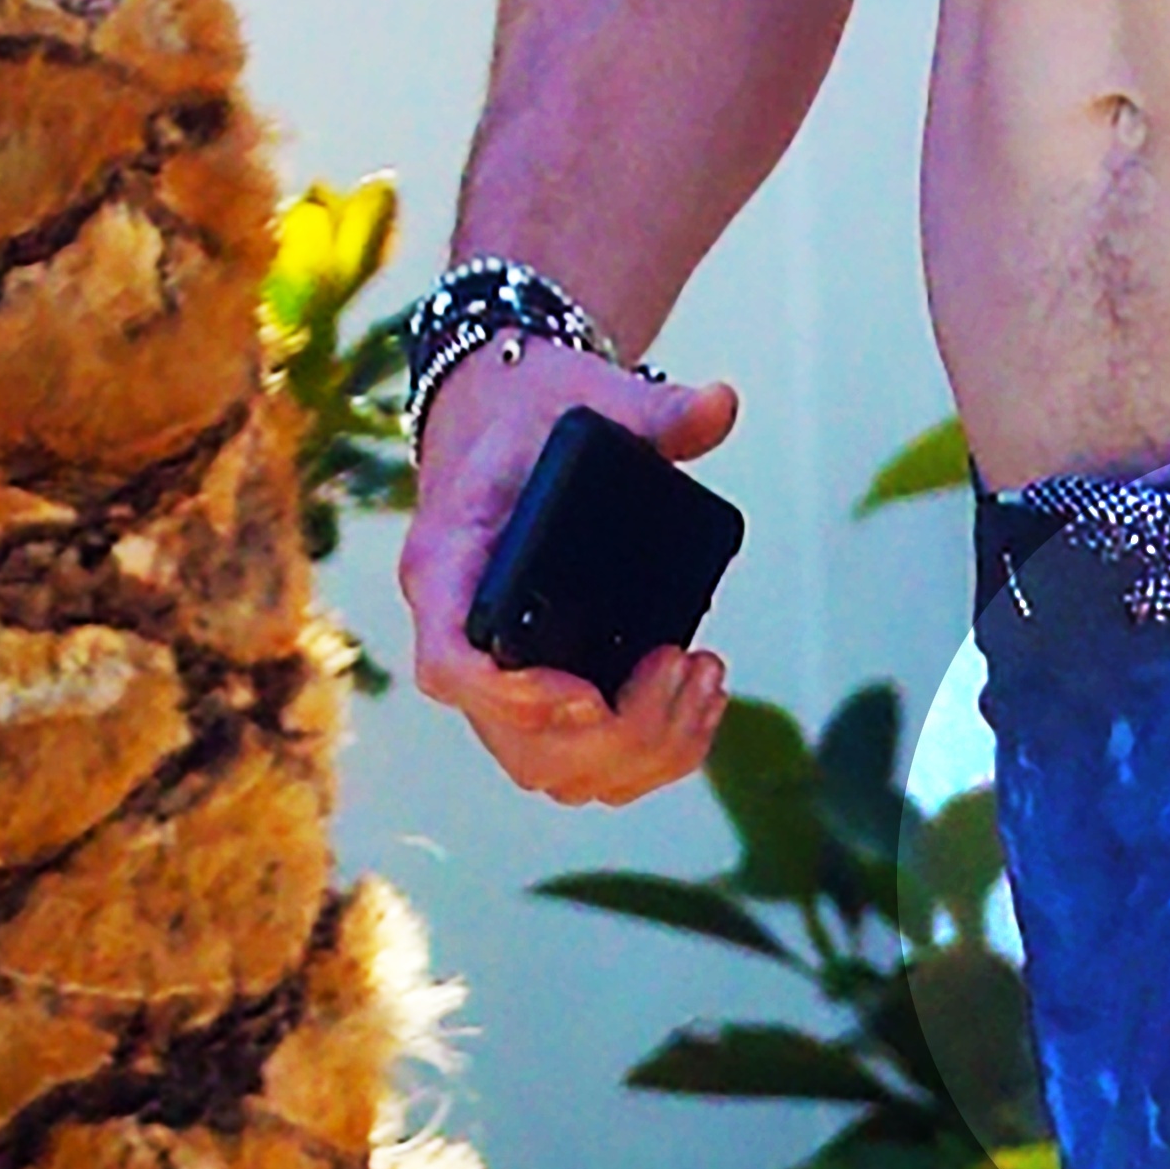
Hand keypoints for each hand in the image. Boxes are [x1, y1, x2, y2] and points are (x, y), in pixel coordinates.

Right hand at [398, 335, 742, 805]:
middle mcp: (461, 635)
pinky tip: (700, 699)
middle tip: (684, 664)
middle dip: (618, 731)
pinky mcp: (540, 691)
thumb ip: (653, 411)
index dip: (514, 698)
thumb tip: (720, 405)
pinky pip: (583, 766)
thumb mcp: (588, 397)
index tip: (590, 693)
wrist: (512, 425)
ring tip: (702, 675)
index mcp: (448, 567)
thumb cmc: (538, 416)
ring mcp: (498, 676)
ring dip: (643, 750)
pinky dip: (651, 757)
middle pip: (517, 744)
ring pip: (554, 771)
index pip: (450, 667)